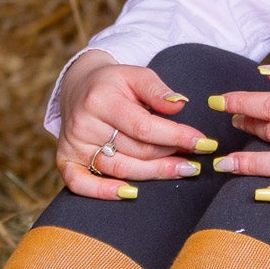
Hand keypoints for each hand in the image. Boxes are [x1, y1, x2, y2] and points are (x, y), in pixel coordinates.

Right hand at [56, 53, 215, 198]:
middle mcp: (84, 124)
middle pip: (135, 150)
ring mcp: (74, 145)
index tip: (203, 143)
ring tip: (181, 171)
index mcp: (101, 100)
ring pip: (119, 168)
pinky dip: (104, 192)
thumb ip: (157, 90)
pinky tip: (131, 193)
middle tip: (196, 162)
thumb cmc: (115, 83)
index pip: (144, 126)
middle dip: (170, 157)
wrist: (78, 86)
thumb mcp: (136, 75)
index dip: (176, 137)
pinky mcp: (65, 161)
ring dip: (154, 174)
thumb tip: (180, 105)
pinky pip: (81, 184)